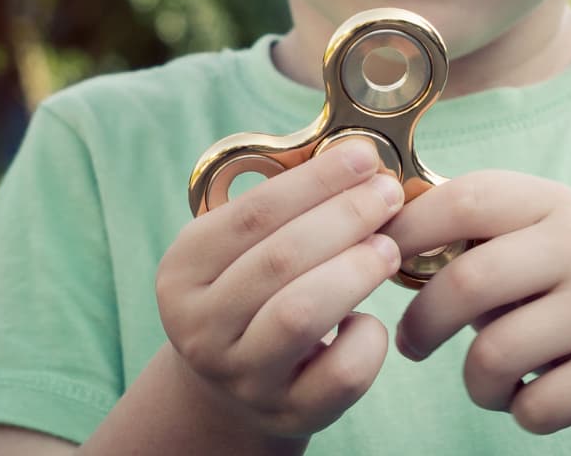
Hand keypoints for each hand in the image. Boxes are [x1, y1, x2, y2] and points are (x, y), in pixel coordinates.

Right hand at [154, 138, 405, 438]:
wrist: (231, 387)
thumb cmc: (251, 293)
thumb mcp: (242, 249)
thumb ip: (284, 207)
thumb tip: (357, 158)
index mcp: (182, 271)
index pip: (251, 214)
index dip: (314, 181)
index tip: (363, 157)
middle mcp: (200, 327)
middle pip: (279, 260)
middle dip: (344, 218)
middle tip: (387, 195)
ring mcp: (242, 376)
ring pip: (302, 315)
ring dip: (355, 270)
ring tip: (388, 247)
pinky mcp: (287, 413)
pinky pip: (341, 375)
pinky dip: (368, 339)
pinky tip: (368, 319)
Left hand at [383, 171, 570, 447]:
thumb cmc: (556, 306)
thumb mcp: (522, 253)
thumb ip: (463, 241)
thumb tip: (370, 230)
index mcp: (553, 203)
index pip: (465, 201)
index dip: (407, 231)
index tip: (374, 260)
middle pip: (470, 282)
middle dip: (423, 322)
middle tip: (411, 343)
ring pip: (496, 354)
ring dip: (475, 382)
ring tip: (487, 379)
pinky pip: (533, 405)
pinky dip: (517, 411)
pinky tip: (533, 396)